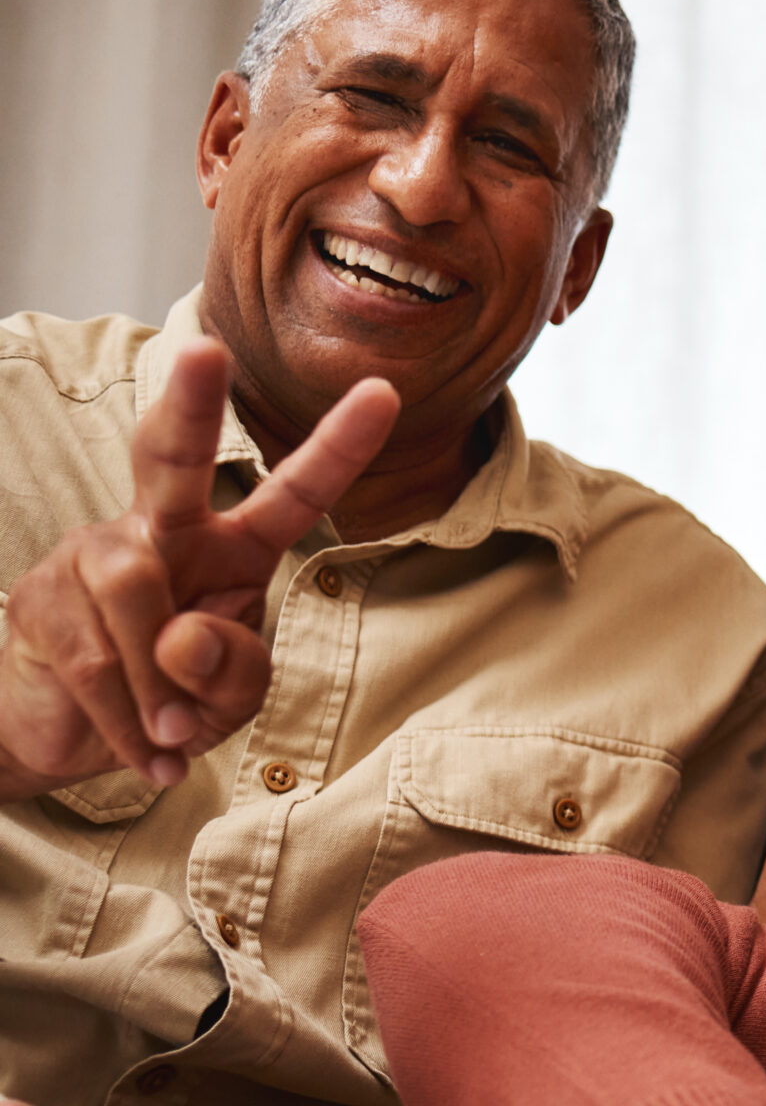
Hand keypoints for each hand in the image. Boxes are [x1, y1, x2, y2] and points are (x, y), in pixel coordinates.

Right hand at [0, 339, 396, 798]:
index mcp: (232, 545)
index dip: (338, 447)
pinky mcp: (40, 601)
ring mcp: (93, 556)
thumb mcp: (232, 699)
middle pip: (171, 457)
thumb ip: (235, 671)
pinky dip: (132, 722)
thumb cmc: (172, 701)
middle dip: (191, 407)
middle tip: (205, 352)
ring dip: (161, 684)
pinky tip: (152, 754)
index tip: (386, 392)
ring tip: (175, 731)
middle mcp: (161, 530)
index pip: (294, 494)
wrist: (72, 737)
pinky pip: (95, 657)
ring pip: (135, 595)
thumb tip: (182, 635)